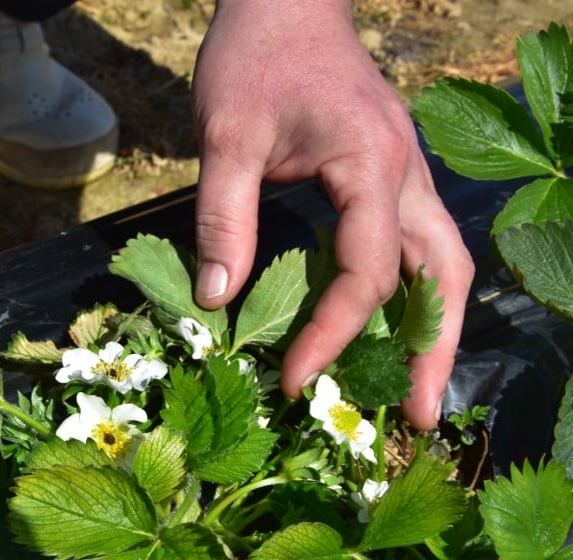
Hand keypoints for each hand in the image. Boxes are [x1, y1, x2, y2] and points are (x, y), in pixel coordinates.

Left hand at [190, 0, 473, 429]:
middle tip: (417, 419)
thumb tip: (216, 303)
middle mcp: (405, 174)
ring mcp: (405, 173)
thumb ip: (223, 219)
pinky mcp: (389, 175)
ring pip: (442, 261)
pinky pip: (416, 244)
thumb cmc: (254, 58)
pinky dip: (410, 294)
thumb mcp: (226, 136)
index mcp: (370, 163)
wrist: (284, 1)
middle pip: (442, 274)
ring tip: (416, 390)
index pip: (367, 270)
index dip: (332, 333)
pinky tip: (389, 327)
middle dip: (432, 350)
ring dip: (434, 327)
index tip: (295, 378)